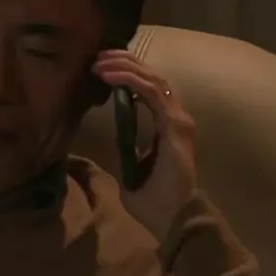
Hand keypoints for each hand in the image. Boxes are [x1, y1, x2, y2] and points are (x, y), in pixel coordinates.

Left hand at [91, 50, 198, 241]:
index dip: (126, 74)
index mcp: (166, 126)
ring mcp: (178, 118)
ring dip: (124, 67)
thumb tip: (109, 146)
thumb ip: (125, 154)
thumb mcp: (131, 172)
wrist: (174, 218)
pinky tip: (111, 74)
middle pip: (150, 77)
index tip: (101, 68)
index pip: (147, 89)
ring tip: (100, 62)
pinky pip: (152, 92)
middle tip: (97, 57)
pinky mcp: (175, 124)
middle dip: (123, 62)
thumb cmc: (156, 202)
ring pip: (152, 79)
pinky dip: (130, 80)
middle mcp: (175, 116)